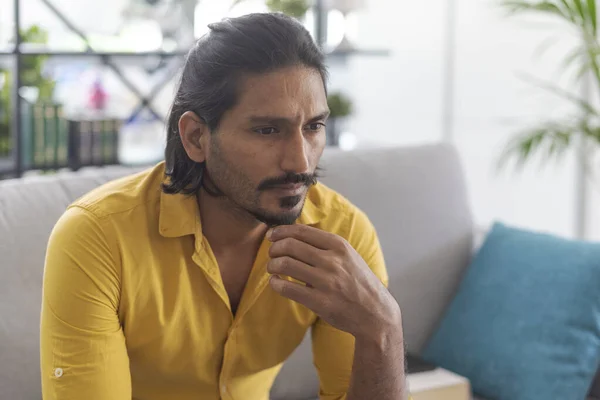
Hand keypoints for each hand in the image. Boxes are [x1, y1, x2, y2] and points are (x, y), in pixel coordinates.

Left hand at [266, 224, 400, 338]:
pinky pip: (288, 288)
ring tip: (272, 267)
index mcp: (339, 246)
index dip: (281, 231)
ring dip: (273, 264)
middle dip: (274, 248)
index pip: (302, 231)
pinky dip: (276, 283)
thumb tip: (292, 234)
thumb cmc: (357, 281)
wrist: (375, 312)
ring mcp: (327, 282)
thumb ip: (325, 245)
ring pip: (286, 264)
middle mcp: (333, 261)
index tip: (271, 235)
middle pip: (290, 245)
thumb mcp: (348, 256)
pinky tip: (275, 282)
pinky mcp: (320, 302)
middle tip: (271, 253)